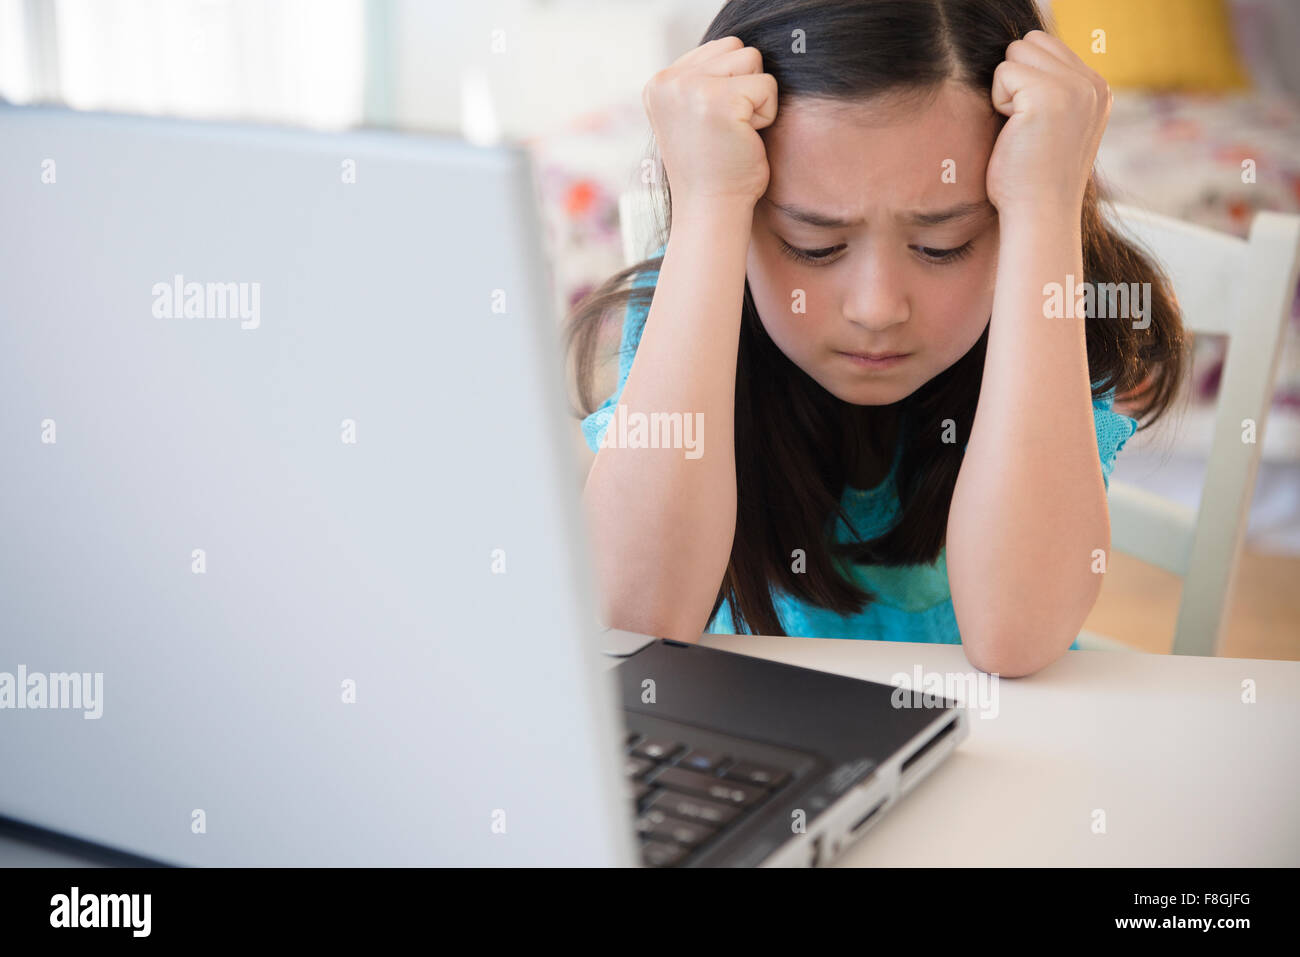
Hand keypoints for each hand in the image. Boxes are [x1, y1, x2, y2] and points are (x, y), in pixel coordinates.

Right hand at [642, 36, 778, 209]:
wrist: (710, 210)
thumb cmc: (713, 170)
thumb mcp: (692, 116)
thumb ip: (701, 81)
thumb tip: (739, 52)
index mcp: (658, 84)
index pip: (716, 49)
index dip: (730, 85)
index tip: (715, 125)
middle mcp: (667, 81)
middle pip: (735, 48)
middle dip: (744, 86)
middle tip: (728, 129)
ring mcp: (689, 88)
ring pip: (752, 59)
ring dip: (755, 98)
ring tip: (736, 132)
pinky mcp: (717, 100)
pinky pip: (767, 86)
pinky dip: (766, 115)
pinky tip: (744, 140)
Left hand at [985, 30, 1111, 219]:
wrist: (1039, 215)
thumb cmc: (1033, 180)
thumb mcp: (1054, 126)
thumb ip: (1050, 90)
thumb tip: (1017, 56)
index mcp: (1097, 89)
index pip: (1047, 47)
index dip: (1024, 80)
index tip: (1031, 122)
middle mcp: (1093, 83)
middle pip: (1031, 42)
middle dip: (1015, 79)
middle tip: (1022, 125)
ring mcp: (1074, 87)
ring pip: (1016, 52)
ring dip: (1006, 90)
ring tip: (1020, 128)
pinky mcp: (1048, 95)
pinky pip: (1003, 73)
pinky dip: (998, 103)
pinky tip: (1014, 133)